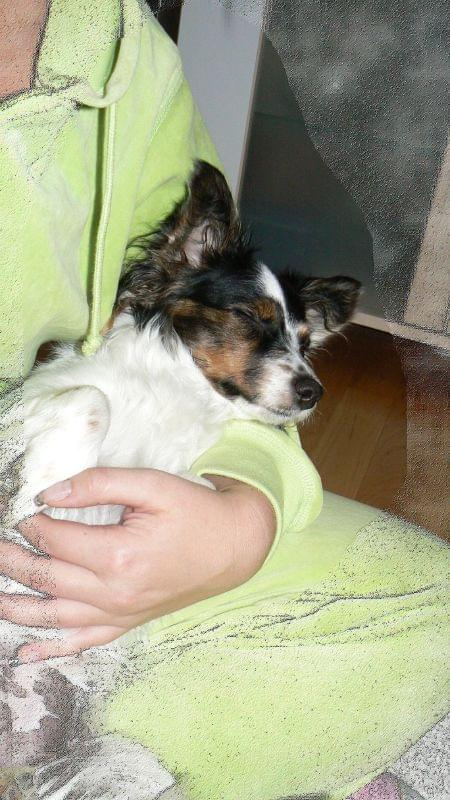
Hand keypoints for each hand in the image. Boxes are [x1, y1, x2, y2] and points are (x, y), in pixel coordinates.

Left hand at [0, 468, 275, 661]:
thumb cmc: (194, 512)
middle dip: (12, 560)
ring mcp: (120, 614)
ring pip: (54, 616)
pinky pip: (81, 643)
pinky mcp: (126, 623)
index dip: (33, 523)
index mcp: (119, 554)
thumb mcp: (152, 485)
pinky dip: (50, 649)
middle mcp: (114, 592)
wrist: (233, 547)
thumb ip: (99, 484)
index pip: (57, 539)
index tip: (22, 510)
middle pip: (47, 578)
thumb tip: (51, 494)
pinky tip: (24, 653)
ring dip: (17, 606)